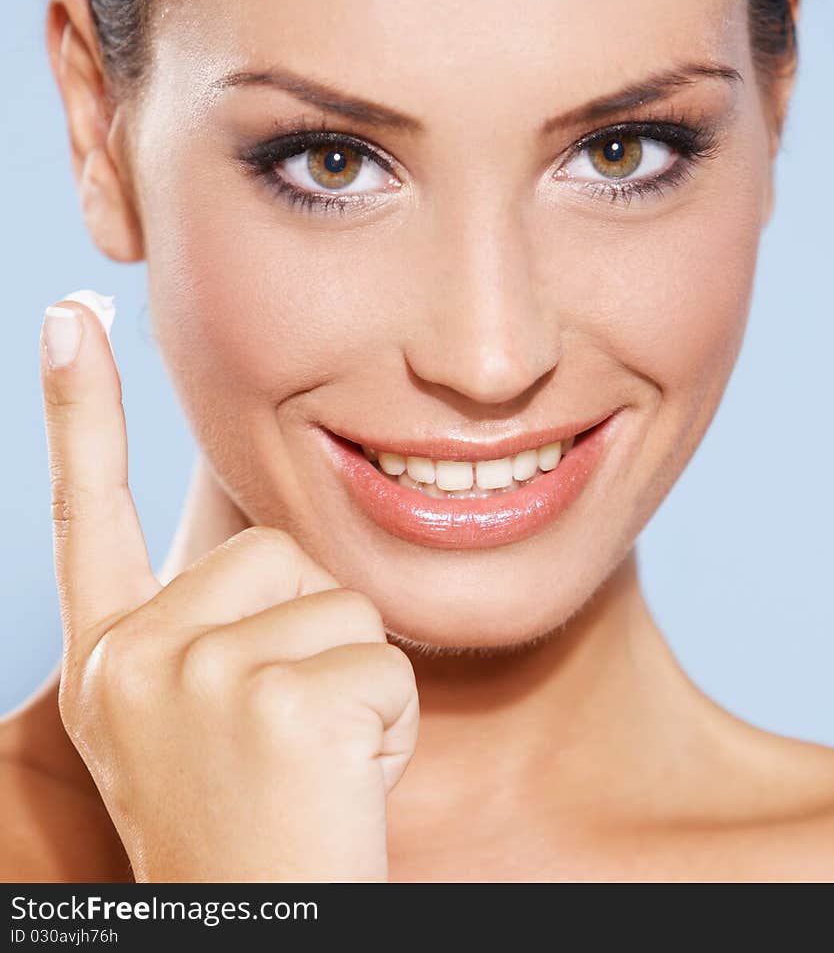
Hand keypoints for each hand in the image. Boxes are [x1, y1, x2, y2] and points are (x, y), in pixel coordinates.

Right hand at [39, 296, 418, 881]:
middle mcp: (133, 658)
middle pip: (277, 552)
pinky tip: (341, 783)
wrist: (259, 936)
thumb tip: (266, 543)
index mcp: (112, 657)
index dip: (79, 410)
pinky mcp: (272, 700)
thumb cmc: (252, 831)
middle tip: (285, 739)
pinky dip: (391, 723)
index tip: (69, 315)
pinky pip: (384, 661)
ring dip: (356, 681)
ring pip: (341, 603)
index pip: (88, 510)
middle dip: (314, 633)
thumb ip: (215, 626)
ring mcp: (194, 676)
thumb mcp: (199, 719)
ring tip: (309, 765)